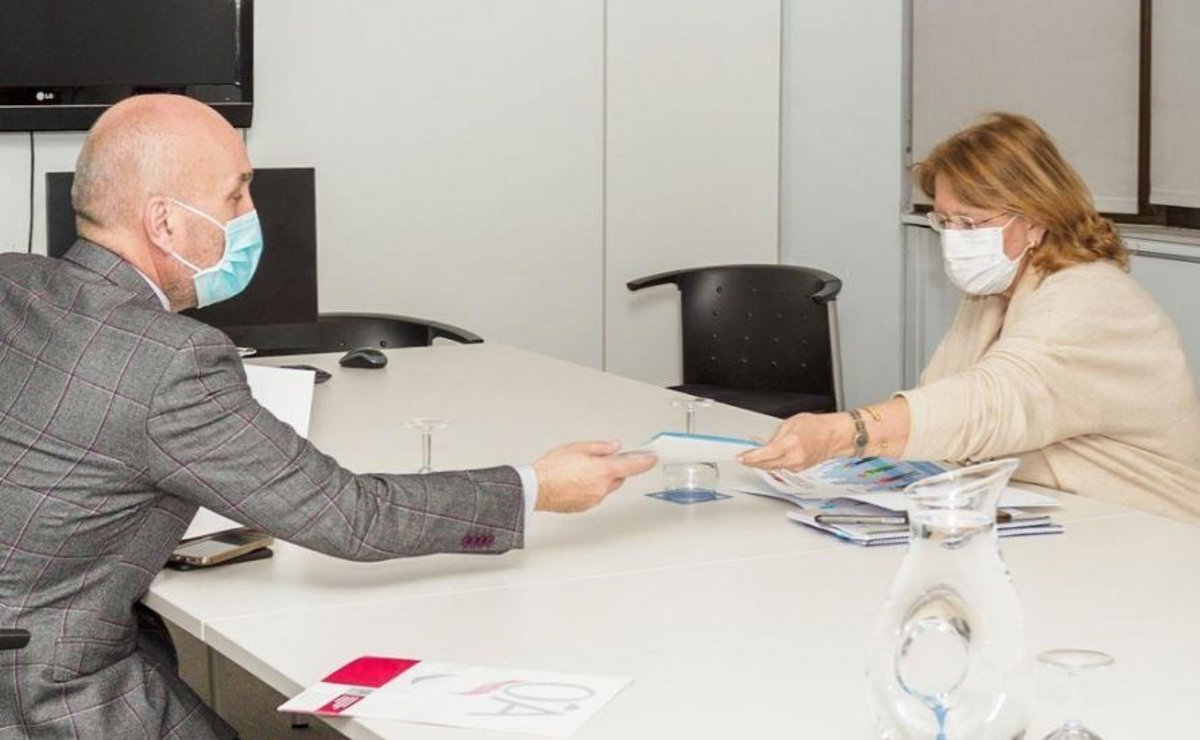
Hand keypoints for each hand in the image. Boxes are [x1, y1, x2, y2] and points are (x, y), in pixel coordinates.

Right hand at [533, 441, 656, 512]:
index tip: (652, 459)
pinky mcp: (584, 507)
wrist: (536, 488)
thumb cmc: (551, 469)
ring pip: (606, 487)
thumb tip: (613, 447)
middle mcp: (602, 487)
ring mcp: (594, 499)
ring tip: (581, 470)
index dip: (645, 462)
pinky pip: (594, 496)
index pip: (633, 466)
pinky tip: (575, 481)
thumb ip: (600, 447)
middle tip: (601, 460)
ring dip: (601, 479)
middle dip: (614, 469)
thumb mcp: (577, 447)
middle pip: (619, 477)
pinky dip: (590, 488)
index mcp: (603, 470)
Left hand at [737, 413, 837, 470]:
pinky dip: (772, 463)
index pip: (766, 454)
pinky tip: (767, 459)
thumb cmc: (817, 427)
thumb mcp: (791, 423)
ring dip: (760, 464)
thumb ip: (775, 436)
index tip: (740, 458)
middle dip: (752, 462)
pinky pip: (780, 467)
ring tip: (750, 459)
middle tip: (741, 459)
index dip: (751, 457)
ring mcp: (797, 466)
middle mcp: (794, 458)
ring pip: (772, 467)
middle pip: (766, 464)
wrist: (834, 437)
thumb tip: (764, 445)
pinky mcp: (799, 469)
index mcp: (791, 443)